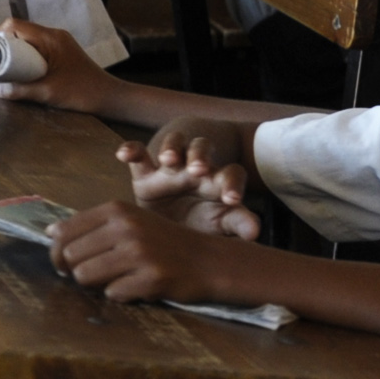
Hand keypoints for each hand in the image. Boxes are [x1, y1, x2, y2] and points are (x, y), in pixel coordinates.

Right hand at [0, 19, 125, 112]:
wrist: (110, 97)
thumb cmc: (82, 93)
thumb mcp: (47, 92)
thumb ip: (18, 90)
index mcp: (50, 38)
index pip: (15, 25)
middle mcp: (54, 35)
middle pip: (20, 31)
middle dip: (5, 45)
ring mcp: (59, 42)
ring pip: (29, 40)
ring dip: (16, 52)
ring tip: (5, 68)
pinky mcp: (62, 52)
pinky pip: (38, 48)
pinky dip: (27, 56)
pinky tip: (22, 71)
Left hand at [46, 199, 232, 305]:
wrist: (210, 261)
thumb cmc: (165, 243)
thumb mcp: (131, 222)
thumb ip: (92, 226)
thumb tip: (50, 234)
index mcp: (117, 209)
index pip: (63, 233)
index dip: (58, 253)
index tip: (68, 263)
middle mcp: (126, 227)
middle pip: (71, 257)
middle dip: (78, 271)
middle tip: (97, 275)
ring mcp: (139, 252)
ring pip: (85, 277)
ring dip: (97, 284)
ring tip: (117, 280)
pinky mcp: (151, 278)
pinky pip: (113, 294)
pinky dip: (122, 295)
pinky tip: (138, 287)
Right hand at [121, 118, 261, 238]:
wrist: (172, 219)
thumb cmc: (203, 221)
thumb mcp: (220, 222)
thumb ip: (237, 223)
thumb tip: (255, 233)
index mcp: (219, 182)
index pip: (232, 173)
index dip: (233, 184)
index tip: (232, 199)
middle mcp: (196, 168)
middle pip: (203, 150)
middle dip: (201, 156)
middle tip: (198, 169)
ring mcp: (170, 168)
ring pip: (174, 145)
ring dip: (172, 148)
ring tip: (168, 159)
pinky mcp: (144, 173)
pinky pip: (139, 156)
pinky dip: (131, 150)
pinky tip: (124, 154)